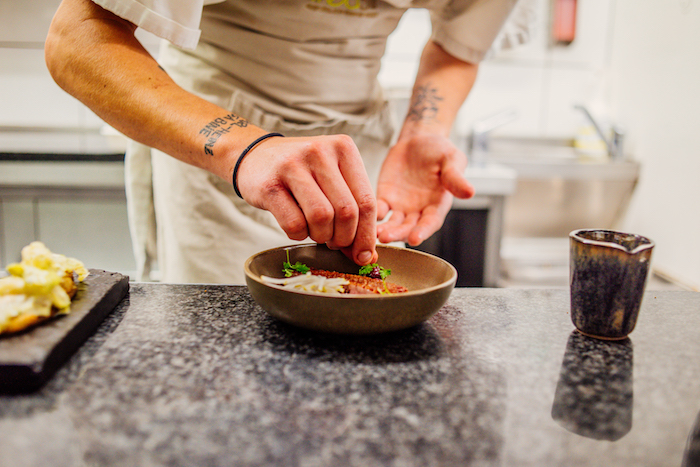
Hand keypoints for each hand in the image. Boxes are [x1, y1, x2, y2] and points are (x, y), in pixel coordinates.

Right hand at [236, 134, 377, 264]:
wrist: (255, 156)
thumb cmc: (301, 172)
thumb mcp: (332, 178)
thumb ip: (353, 210)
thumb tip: (366, 255)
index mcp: (344, 148)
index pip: (366, 200)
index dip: (367, 234)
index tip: (363, 255)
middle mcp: (320, 151)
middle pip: (347, 212)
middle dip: (343, 238)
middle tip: (334, 242)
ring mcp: (293, 166)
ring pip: (322, 218)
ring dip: (321, 236)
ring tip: (315, 231)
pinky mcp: (270, 185)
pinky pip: (294, 223)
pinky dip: (299, 235)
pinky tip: (297, 227)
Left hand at [376, 133, 474, 245]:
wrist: (418, 140)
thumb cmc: (439, 150)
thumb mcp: (451, 159)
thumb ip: (456, 177)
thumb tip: (470, 192)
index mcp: (437, 204)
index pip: (430, 222)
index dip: (423, 231)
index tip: (414, 239)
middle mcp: (419, 210)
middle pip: (409, 227)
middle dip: (398, 234)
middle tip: (386, 238)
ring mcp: (401, 206)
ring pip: (393, 223)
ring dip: (385, 229)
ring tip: (375, 233)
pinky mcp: (386, 197)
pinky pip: (380, 209)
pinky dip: (375, 213)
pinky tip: (369, 214)